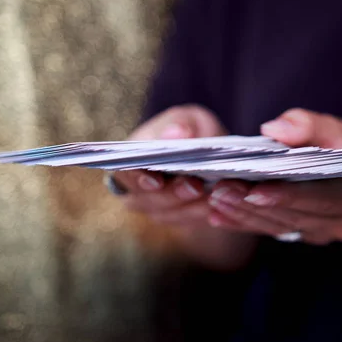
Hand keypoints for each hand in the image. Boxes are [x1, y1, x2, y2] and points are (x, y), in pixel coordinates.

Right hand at [114, 105, 226, 225]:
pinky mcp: (177, 220)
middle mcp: (137, 189)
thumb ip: (181, 124)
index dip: (137, 178)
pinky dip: (202, 215)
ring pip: (168, 214)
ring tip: (211, 196)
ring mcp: (156, 208)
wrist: (209, 156)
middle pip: (147, 199)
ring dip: (190, 207)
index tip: (156, 181)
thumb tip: (177, 133)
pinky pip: (187, 222)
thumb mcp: (189, 119)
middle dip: (172, 194)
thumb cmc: (192, 131)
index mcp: (131, 159)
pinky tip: (217, 207)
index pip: (124, 172)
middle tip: (195, 186)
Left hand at [207, 108, 341, 244]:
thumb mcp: (339, 128)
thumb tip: (273, 130)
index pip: (323, 197)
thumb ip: (309, 125)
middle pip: (295, 216)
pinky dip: (244, 223)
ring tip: (215, 198)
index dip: (289, 195)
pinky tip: (217, 215)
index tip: (255, 190)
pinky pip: (272, 231)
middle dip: (255, 204)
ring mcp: (324, 233)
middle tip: (221, 189)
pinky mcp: (305, 235)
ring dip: (245, 215)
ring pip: (280, 227)